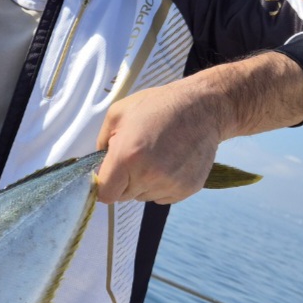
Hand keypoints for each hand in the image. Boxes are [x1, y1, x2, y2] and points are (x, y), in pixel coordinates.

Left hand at [95, 52, 302, 204]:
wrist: (204, 107)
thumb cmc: (159, 106)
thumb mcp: (119, 113)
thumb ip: (101, 142)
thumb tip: (98, 166)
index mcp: (127, 157)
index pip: (105, 194)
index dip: (103, 185)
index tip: (107, 175)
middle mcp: (148, 176)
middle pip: (123, 196)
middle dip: (124, 181)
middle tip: (137, 155)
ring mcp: (169, 184)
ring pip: (143, 196)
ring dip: (143, 182)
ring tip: (157, 154)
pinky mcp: (186, 189)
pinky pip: (162, 196)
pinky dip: (161, 184)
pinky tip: (170, 162)